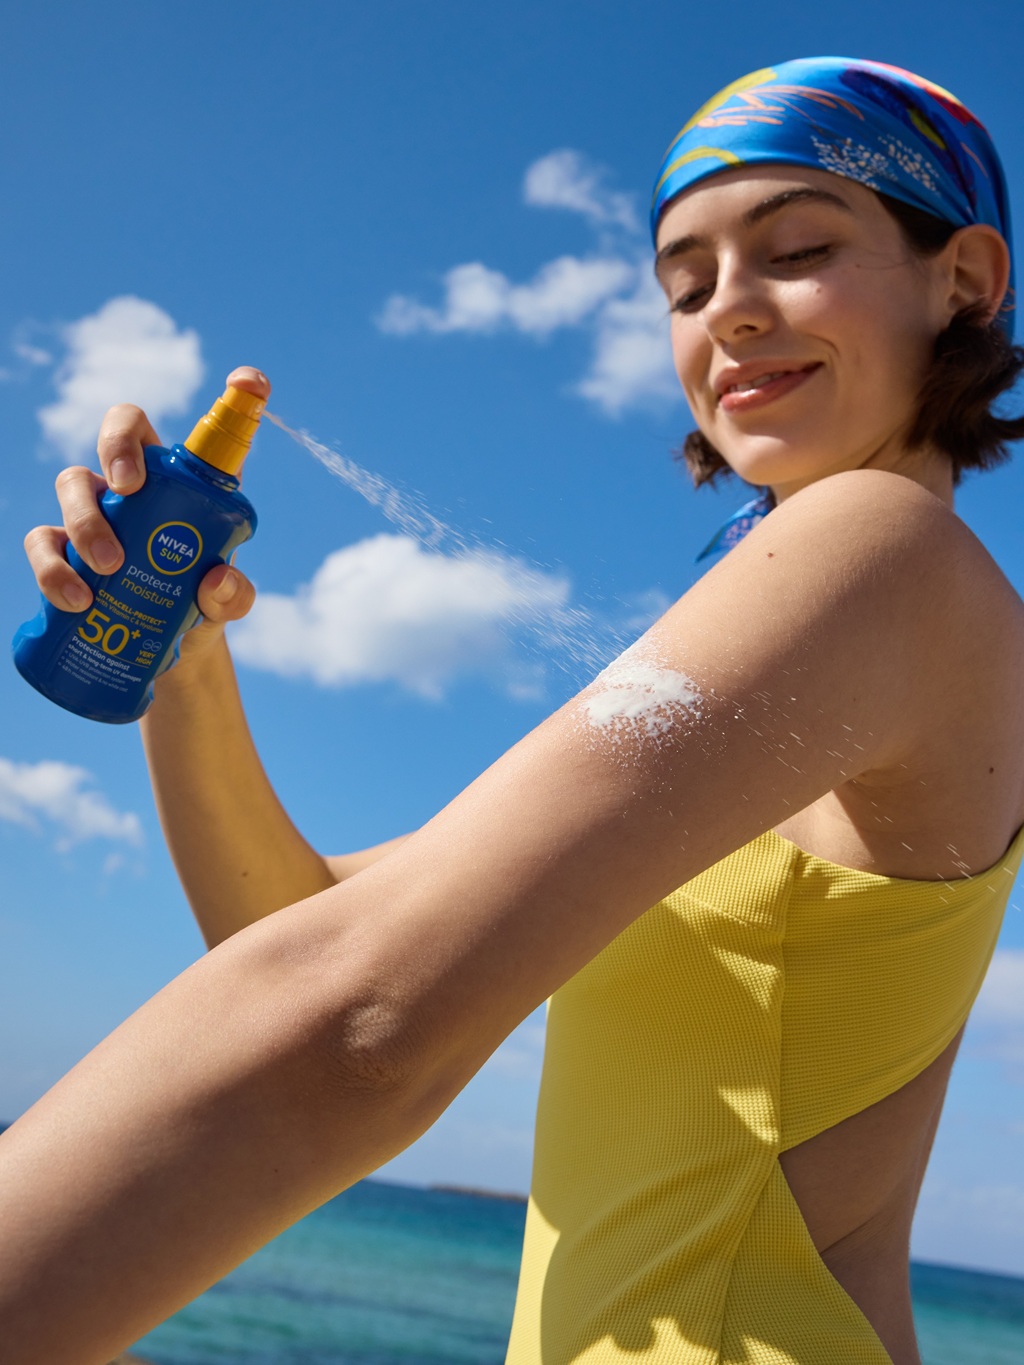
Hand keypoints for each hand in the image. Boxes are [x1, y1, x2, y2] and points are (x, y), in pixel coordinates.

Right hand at [23, 366, 269, 674]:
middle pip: (120, 433)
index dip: (231, 400)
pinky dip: (53, 569)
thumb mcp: (226, 603)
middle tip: (128, 489)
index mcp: (188, 485)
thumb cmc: (201, 608)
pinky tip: (77, 601)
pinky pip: (43, 542)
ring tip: (108, 569)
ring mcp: (96, 514)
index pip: (204, 432)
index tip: (248, 383)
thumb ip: (233, 595)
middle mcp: (139, 487)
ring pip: (72, 483)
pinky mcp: (64, 551)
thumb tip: (216, 580)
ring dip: (85, 520)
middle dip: (116, 447)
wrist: (167, 651)